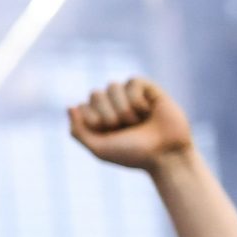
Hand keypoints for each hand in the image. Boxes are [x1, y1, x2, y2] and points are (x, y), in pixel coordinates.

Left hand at [68, 77, 194, 169]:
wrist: (166, 154)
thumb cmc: (133, 154)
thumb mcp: (99, 148)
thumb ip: (78, 131)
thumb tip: (70, 106)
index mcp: (99, 118)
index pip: (83, 107)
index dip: (94, 121)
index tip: (109, 135)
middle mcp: (113, 105)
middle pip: (95, 94)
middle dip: (108, 115)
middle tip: (124, 129)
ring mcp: (130, 95)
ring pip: (112, 86)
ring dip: (123, 109)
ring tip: (138, 122)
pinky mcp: (149, 89)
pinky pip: (132, 81)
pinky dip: (137, 100)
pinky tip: (148, 111)